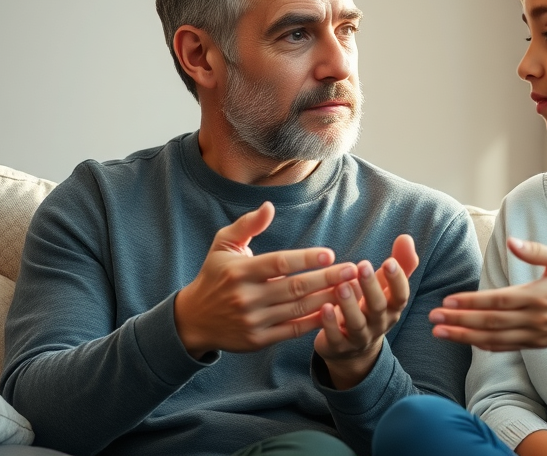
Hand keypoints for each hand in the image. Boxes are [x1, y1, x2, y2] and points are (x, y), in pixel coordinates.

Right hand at [174, 202, 358, 358]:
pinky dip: (315, 322)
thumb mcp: (223, 246)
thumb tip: (269, 206)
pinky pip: (292, 330)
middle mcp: (246, 296)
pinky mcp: (258, 340)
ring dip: (328, 299)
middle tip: (352, 270)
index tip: (330, 255)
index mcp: (240, 271)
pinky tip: (334, 311)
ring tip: (351, 289)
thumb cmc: (214, 276)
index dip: (306, 259)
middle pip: (294, 287)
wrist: (193, 320)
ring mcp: (253, 320)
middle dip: (327, 278)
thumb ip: (247, 225)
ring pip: (298, 309)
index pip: (279, 262)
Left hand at [314, 234, 418, 388]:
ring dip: (350, 305)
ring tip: (342, 286)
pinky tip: (324, 307)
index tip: (389, 261)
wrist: (353, 349)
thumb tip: (406, 237)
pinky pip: (335, 338)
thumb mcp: (385, 287)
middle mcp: (379, 324)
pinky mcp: (339, 347)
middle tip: (363, 265)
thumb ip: (399, 263)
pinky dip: (330, 324)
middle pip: (378, 307)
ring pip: (357, 324)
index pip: (400, 296)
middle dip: (371, 287)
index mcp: (392, 308)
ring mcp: (359, 338)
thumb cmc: (371, 307)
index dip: (397, 280)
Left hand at [428, 237, 546, 350]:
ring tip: (439, 332)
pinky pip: (506, 347)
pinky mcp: (538, 343)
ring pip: (494, 339)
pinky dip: (484, 346)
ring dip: (465, 337)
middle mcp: (535, 318)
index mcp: (539, 295)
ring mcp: (536, 334)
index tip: (448, 301)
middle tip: (432, 318)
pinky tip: (465, 341)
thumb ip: (537, 251)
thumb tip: (511, 241)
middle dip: (459, 321)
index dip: (471, 302)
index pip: (498, 301)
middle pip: (490, 323)